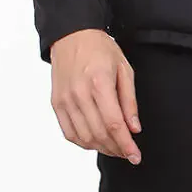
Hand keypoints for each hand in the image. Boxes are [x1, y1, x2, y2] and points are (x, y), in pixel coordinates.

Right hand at [49, 28, 142, 161]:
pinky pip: (69, 133)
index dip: (126, 145)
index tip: (135, 156)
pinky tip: (95, 141)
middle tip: (128, 153)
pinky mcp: (56, 103)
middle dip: (117, 149)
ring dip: (101, 148)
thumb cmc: (99, 49)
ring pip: (84, 137)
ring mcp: (65, 100)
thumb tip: (134, 128)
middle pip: (99, 134)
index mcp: (99, 83)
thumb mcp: (124, 69)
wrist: (71, 35)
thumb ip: (130, 101)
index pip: (114, 124)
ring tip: (114, 148)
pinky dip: (83, 142)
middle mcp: (79, 93)